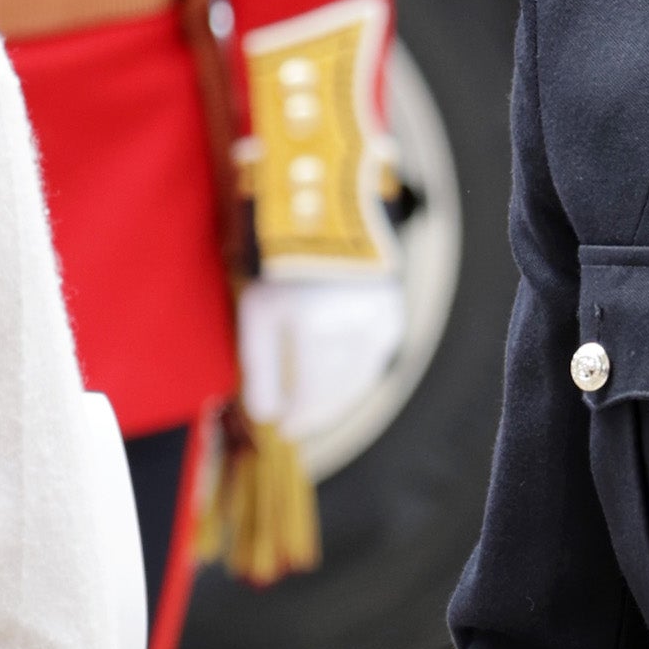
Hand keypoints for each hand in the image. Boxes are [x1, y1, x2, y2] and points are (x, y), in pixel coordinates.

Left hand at [239, 266, 410, 444]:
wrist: (322, 220)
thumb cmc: (281, 266)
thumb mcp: (258, 312)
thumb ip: (259, 365)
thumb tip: (264, 415)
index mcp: (314, 321)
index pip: (308, 390)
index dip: (296, 415)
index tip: (282, 427)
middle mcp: (351, 322)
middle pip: (334, 389)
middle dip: (315, 411)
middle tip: (297, 422)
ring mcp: (377, 321)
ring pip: (356, 380)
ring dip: (335, 399)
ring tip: (315, 406)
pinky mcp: (391, 319)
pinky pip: (372, 362)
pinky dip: (354, 376)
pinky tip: (337, 380)